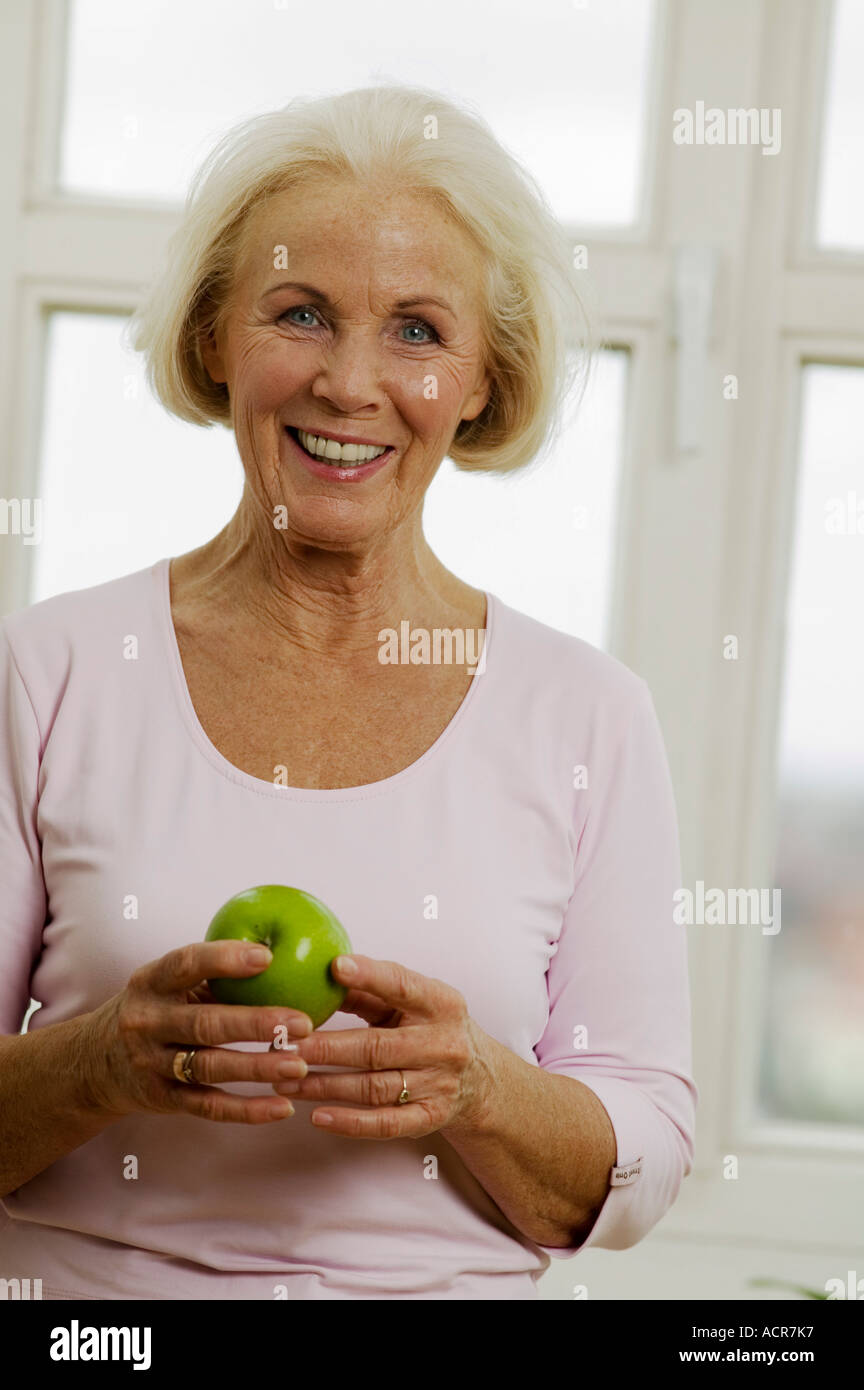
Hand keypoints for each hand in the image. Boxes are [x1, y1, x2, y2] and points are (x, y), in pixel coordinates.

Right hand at [79, 942, 311, 1122]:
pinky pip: (209, 1105)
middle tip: (303, 1022)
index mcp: (151, 983)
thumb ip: (210, 973)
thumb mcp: (167, 984)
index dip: (224, 959)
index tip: (267, 957)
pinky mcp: (163, 1099)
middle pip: (205, 1023)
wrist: (95, 1061)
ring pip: (210, 1067)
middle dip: (256, 1023)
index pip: (185, 964)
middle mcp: (147, 1022)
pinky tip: (282, 1107)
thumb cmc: (156, 1009)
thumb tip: (283, 951)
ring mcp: (153, 1063)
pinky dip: (247, 1110)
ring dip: (257, 1067)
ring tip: (299, 1064)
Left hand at [271, 954, 495, 1138]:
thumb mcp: (412, 1003)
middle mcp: (442, 1044)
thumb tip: (321, 976)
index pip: (403, 986)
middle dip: (325, 1047)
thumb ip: (370, 991)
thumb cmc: (433, 1028)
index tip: (335, 967)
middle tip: (284, 1045)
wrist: (480, 1078)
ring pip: (373, 1087)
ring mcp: (438, 1084)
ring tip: (284, 1080)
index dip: (370, 975)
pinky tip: (317, 1116)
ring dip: (324, 1086)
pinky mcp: (430, 1118)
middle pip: (376, 1046)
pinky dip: (350, 1123)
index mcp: (440, 1003)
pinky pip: (386, 1123)